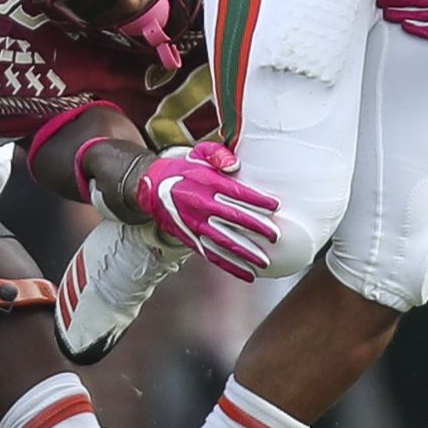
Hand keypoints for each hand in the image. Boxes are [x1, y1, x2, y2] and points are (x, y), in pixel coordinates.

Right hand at [133, 142, 278, 281]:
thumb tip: (235, 165)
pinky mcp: (190, 239)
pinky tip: (247, 274)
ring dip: (245, 253)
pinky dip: (230, 266)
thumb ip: (218, 155)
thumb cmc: (186, 169)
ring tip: (265, 262)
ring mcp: (194, 224)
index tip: (276, 206)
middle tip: (275, 236)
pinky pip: (212, 255)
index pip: (236, 192)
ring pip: (223, 241)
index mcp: (206, 183)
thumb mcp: (199, 152)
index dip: (257, 199)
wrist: (152, 187)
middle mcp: (200, 204)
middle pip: (233, 218)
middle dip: (256, 228)